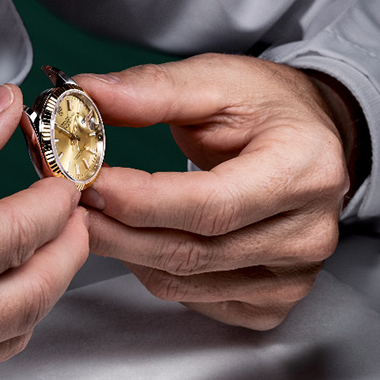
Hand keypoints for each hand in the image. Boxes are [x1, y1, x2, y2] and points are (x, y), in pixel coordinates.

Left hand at [76, 54, 357, 329]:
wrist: (313, 137)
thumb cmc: (268, 106)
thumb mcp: (216, 79)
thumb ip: (152, 89)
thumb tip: (86, 94)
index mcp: (304, 171)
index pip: (210, 205)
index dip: (139, 200)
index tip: (86, 180)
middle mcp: (309, 233)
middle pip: (191, 251)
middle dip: (115, 228)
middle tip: (66, 200)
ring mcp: (294, 276)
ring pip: (183, 282)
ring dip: (123, 251)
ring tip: (88, 213)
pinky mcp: (274, 301)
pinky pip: (193, 300)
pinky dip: (150, 271)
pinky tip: (131, 238)